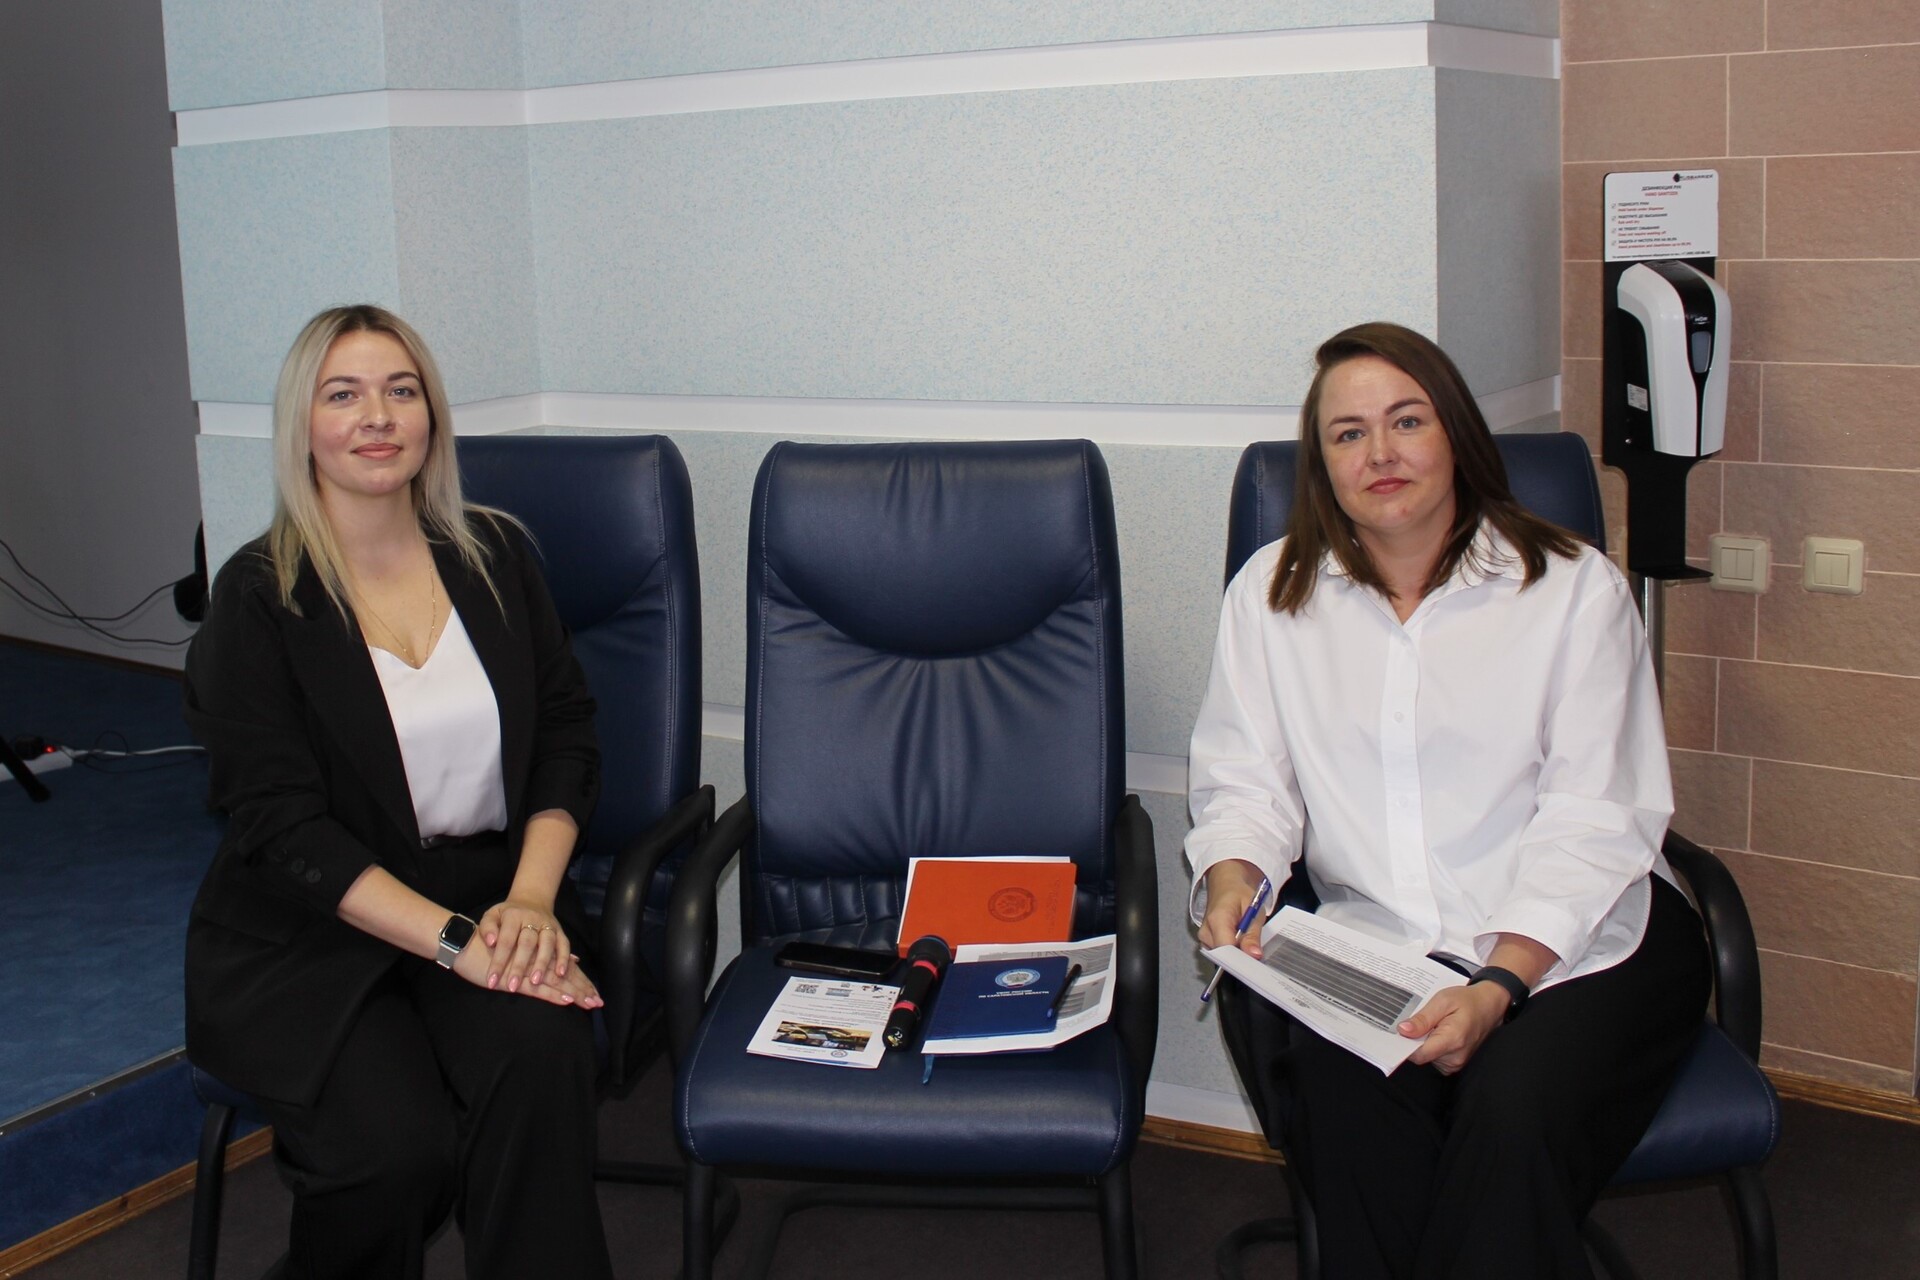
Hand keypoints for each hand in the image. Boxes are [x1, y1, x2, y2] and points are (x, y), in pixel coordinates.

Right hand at [448, 940, 600, 1008]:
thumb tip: (571, 960)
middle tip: (598, 1001)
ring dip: (573, 993)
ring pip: (555, 982)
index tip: (594, 992)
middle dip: (582, 989)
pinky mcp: (514, 979)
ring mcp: (526, 970)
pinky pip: (537, 988)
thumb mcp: (516, 949)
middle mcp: (535, 960)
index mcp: (537, 954)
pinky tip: (565, 1000)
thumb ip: (543, 953)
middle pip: (564, 976)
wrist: (465, 943)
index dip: (580, 980)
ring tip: (589, 1003)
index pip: (564, 968)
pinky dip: (552, 994)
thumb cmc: (488, 947)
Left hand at [476, 898, 571, 992]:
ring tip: (535, 982)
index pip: (505, 940)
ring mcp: (548, 925)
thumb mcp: (492, 915)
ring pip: (547, 943)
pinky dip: (564, 958)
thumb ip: (487, 927)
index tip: (491, 981)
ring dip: (542, 963)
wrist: (531, 900)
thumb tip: (490, 942)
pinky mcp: (560, 931)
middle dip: (519, 966)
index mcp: (513, 916)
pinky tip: (560, 974)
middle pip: (527, 943)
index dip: (498, 961)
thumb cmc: (506, 915)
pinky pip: (564, 944)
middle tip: (512, 987)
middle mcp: (532, 919)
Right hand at [1200, 859, 1268, 958]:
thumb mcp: (1253, 910)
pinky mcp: (1206, 941)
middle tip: (1255, 949)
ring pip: (1224, 956)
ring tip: (1247, 939)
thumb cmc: (1239, 893)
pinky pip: (1221, 952)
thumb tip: (1254, 955)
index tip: (1254, 960)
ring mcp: (1204, 937)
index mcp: (1217, 919)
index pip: (1226, 949)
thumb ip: (1252, 935)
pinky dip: (1233, 950)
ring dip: (1237, 952)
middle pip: (1224, 955)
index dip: (1241, 958)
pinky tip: (1239, 941)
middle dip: (1241, 956)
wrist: (1225, 883)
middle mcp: (1206, 930)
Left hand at [1399, 982, 1509, 1074]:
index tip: (1398, 1032)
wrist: (1490, 1006)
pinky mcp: (1456, 1063)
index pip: (1418, 1054)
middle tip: (1419, 1021)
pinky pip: (1435, 1058)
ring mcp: (1457, 1063)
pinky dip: (1432, 1046)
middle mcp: (1455, 1057)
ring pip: (1427, 1058)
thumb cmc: (1467, 1001)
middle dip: (1415, 1040)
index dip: (1404, 1045)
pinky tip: (1437, 1032)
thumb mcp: (1442, 1001)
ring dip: (1424, 1042)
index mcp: (1452, 1040)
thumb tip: (1403, 1031)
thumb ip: (1423, 1018)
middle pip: (1421, 1056)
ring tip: (1433, 1024)